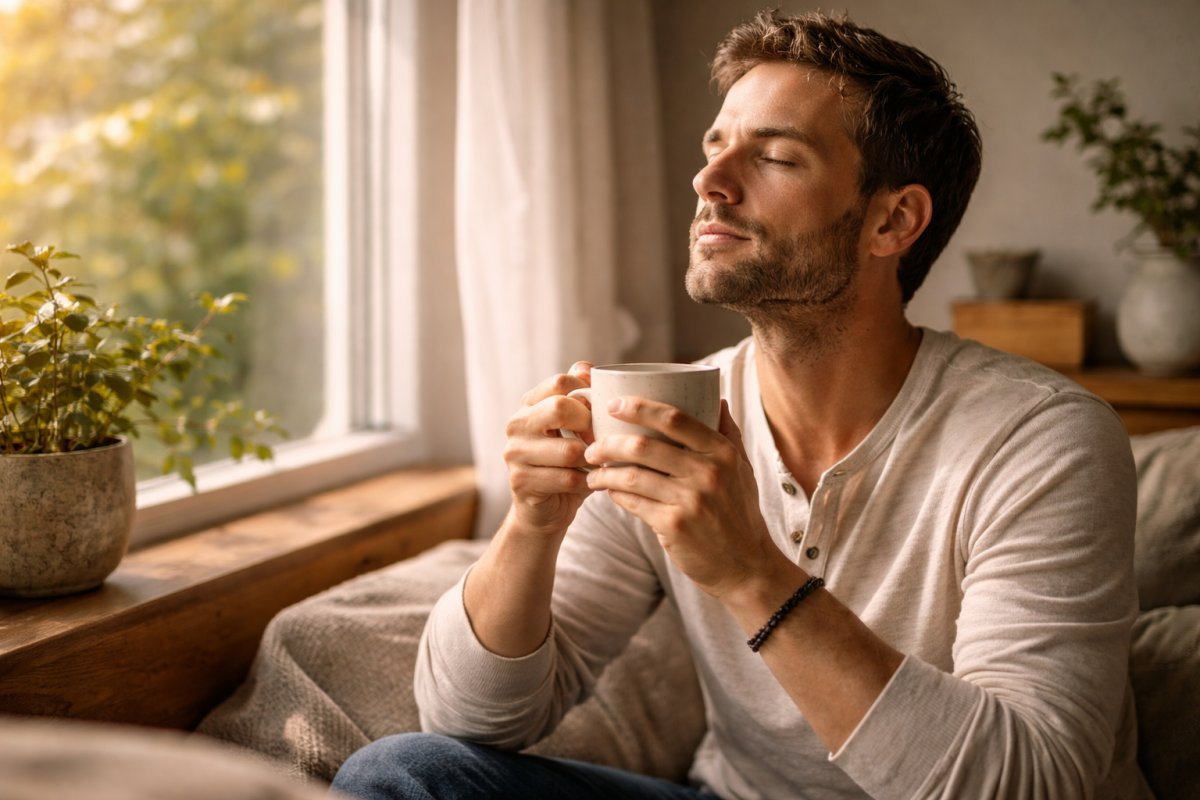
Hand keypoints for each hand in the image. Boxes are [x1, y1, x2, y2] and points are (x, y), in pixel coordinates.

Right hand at [502, 361, 595, 537]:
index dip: (588, 392)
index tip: (601, 409)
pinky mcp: (521, 481)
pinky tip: (589, 484)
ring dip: (592, 461)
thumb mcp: (573, 427)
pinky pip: (568, 479)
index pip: (560, 382)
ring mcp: (514, 454)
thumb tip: (586, 366)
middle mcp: (516, 424)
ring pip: (569, 450)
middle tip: (600, 439)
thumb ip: (579, 395)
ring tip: (599, 464)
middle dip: (589, 425)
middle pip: (559, 408)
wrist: (546, 511)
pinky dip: (586, 483)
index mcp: (529, 404)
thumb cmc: (566, 465)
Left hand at [584, 398, 780, 598]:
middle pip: (644, 446)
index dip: (639, 407)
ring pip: (632, 476)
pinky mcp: (674, 526)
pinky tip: (607, 491)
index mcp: (722, 453)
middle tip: (592, 445)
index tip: (614, 404)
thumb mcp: (742, 470)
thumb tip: (718, 398)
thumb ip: (728, 434)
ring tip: (592, 471)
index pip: (675, 419)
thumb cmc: (740, 514)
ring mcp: (690, 500)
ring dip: (604, 472)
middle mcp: (708, 473)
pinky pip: (633, 503)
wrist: (747, 566)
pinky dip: (614, 494)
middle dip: (609, 443)